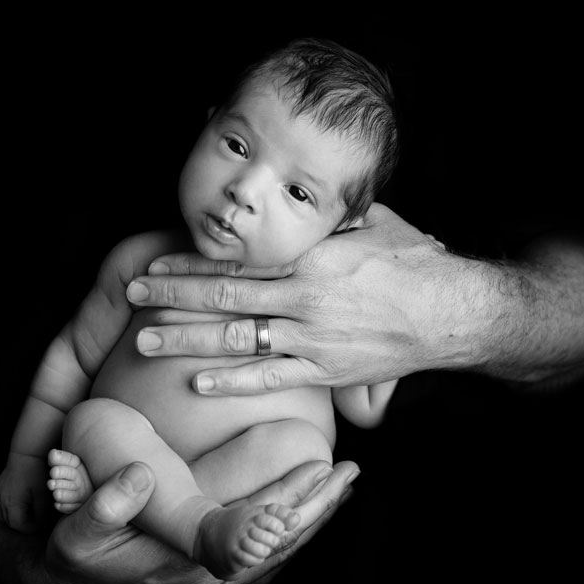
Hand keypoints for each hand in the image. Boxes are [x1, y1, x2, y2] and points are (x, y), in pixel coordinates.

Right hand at [0, 452, 51, 532]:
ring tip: (30, 515)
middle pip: (9, 522)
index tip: (42, 525)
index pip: (19, 526)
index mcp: (12, 504)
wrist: (27, 452)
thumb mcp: (43, 494)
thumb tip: (42, 526)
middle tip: (36, 523)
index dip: (31, 528)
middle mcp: (1, 501)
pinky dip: (10, 509)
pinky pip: (1, 505)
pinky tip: (23, 504)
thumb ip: (42, 513)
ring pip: (3, 515)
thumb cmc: (37, 473)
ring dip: (15, 518)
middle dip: (22, 525)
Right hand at [28, 457, 358, 583]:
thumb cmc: (71, 560)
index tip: (319, 470)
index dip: (286, 502)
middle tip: (351, 472)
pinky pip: (262, 561)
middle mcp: (207, 583)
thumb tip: (137, 474)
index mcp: (184, 566)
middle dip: (316, 508)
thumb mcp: (73, 534)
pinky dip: (289, 537)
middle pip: (277, 546)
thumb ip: (101, 506)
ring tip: (342, 487)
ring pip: (276, 555)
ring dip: (310, 522)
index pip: (252, 533)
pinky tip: (305, 514)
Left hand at [123, 203, 465, 394]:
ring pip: (237, 341)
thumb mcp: (368, 224)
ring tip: (146, 342)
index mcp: (309, 261)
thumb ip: (328, 219)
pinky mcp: (326, 371)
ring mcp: (313, 340)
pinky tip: (198, 382)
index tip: (153, 266)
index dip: (189, 266)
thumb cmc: (413, 262)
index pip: (236, 264)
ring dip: (187, 341)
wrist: (452, 311)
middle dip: (172, 299)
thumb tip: (306, 201)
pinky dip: (233, 382)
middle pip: (224, 300)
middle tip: (131, 299)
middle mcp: (303, 301)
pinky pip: (271, 379)